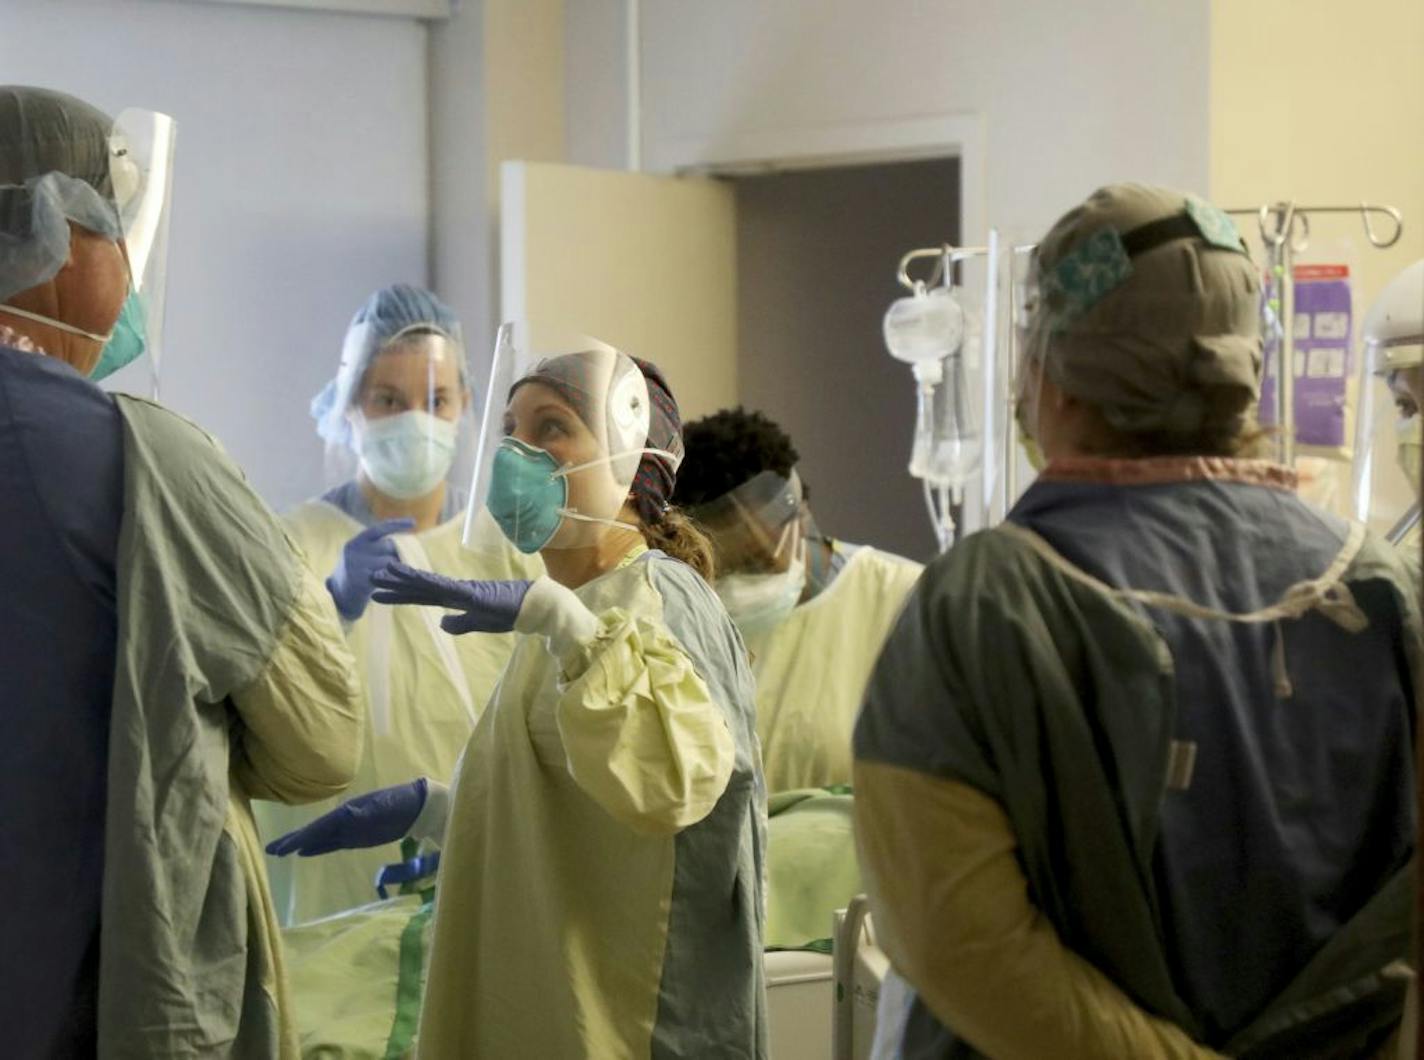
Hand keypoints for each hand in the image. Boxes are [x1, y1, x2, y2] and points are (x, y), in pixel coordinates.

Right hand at [265, 779, 428, 856]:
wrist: (415, 807)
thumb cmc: (399, 804)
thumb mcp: (383, 807)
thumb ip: (365, 813)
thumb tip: (345, 814)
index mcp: (346, 812)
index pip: (318, 827)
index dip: (300, 837)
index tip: (282, 847)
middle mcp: (342, 820)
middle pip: (313, 832)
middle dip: (292, 841)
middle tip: (270, 851)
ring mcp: (348, 829)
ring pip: (319, 839)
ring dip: (300, 845)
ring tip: (281, 852)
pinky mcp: (355, 838)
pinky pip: (331, 844)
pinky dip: (317, 848)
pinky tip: (305, 853)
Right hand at [327, 518, 414, 621]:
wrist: (340, 598)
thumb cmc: (357, 575)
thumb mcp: (361, 557)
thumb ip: (376, 548)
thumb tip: (402, 543)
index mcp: (355, 543)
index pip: (378, 529)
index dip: (396, 524)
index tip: (413, 522)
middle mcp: (354, 551)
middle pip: (388, 546)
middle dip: (397, 554)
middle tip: (399, 566)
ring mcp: (356, 565)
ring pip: (389, 561)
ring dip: (397, 568)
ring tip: (397, 576)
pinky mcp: (360, 580)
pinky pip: (386, 576)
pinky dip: (394, 579)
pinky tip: (396, 585)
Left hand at [371, 562, 531, 634]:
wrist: (531, 608)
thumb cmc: (508, 613)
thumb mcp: (478, 624)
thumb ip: (459, 623)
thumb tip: (441, 623)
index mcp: (454, 599)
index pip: (420, 597)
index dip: (398, 595)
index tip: (376, 595)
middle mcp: (454, 591)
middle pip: (418, 587)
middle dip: (394, 584)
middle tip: (369, 578)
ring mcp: (462, 590)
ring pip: (428, 583)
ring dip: (405, 577)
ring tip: (384, 571)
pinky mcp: (472, 594)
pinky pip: (446, 588)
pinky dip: (431, 583)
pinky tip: (415, 579)